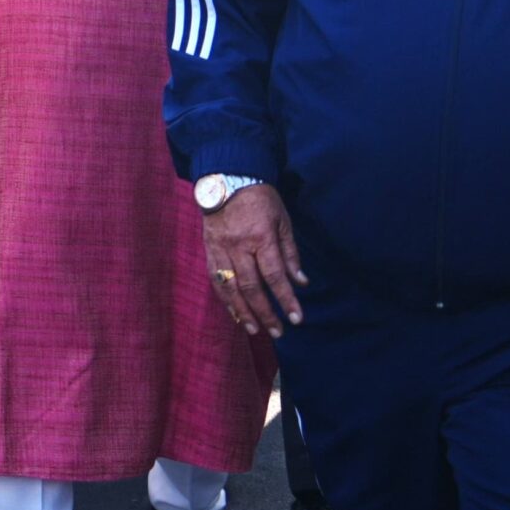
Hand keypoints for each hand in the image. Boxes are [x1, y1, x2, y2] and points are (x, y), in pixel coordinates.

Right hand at [204, 184, 307, 339]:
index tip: (297, 318)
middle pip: (251, 287)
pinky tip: (234, 311)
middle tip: (278, 332)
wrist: (227, 178)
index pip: (275, 276)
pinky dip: (225, 298)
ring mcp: (220, 248)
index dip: (286, 300)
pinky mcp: (209, 249)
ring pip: (230, 287)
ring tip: (254, 330)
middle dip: (265, 313)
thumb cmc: (260, 199)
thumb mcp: (282, 221)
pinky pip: (215, 278)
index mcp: (261, 237)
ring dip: (242, 311)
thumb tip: (301, 282)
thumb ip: (290, 253)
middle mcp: (239, 246)